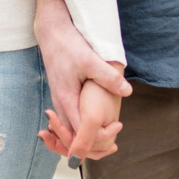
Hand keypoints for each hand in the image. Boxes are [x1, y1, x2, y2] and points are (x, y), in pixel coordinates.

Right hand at [33, 0, 130, 161]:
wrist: (51, 32)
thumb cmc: (69, 45)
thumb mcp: (90, 60)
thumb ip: (107, 77)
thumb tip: (127, 91)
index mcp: (66, 99)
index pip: (78, 133)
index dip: (96, 139)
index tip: (115, 132)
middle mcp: (60, 104)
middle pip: (71, 138)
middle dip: (91, 146)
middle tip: (114, 145)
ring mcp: (59, 101)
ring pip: (69, 130)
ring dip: (85, 138)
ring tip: (109, 141)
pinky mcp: (62, 95)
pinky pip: (69, 120)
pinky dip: (80, 128)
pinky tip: (96, 125)